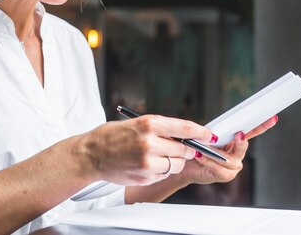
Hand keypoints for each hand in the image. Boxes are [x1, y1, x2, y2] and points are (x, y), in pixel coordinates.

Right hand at [79, 115, 213, 186]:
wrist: (91, 154)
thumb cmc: (112, 136)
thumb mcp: (136, 123)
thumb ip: (160, 129)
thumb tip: (185, 136)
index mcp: (149, 123)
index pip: (184, 128)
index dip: (200, 133)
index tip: (209, 136)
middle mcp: (150, 142)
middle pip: (184, 149)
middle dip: (185, 150)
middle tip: (179, 148)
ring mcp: (148, 161)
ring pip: (176, 164)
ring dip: (173, 161)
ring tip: (156, 156)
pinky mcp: (145, 175)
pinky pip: (164, 174)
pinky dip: (160, 171)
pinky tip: (146, 164)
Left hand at [177, 115, 278, 185]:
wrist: (185, 165)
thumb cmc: (196, 148)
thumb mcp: (205, 136)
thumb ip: (214, 133)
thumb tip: (215, 132)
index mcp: (235, 141)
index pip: (252, 131)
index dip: (263, 125)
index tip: (273, 118)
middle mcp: (237, 154)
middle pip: (243, 146)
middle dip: (241, 141)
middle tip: (239, 135)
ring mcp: (233, 166)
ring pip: (229, 159)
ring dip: (214, 153)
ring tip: (202, 149)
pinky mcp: (225, 176)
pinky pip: (219, 168)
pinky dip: (209, 161)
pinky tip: (200, 156)